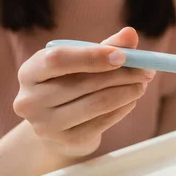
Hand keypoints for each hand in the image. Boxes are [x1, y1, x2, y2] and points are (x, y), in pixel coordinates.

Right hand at [13, 28, 155, 157]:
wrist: (60, 129)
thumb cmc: (71, 86)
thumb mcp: (85, 63)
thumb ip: (107, 46)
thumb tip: (130, 34)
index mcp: (30, 72)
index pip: (57, 59)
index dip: (92, 56)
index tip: (122, 56)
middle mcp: (30, 100)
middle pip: (83, 83)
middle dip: (121, 75)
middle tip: (146, 71)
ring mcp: (46, 124)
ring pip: (97, 103)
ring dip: (127, 92)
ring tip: (141, 85)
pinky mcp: (66, 141)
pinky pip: (103, 121)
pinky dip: (123, 108)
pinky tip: (131, 101)